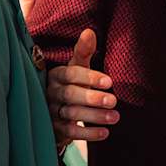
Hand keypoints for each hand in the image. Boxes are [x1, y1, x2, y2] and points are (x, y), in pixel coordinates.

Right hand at [46, 29, 117, 143]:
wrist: (53, 110)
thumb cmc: (71, 83)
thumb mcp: (77, 67)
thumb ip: (83, 51)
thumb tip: (89, 31)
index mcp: (56, 75)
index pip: (71, 74)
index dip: (89, 77)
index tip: (109, 81)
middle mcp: (51, 93)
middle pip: (71, 95)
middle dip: (93, 98)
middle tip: (113, 100)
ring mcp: (50, 111)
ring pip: (71, 114)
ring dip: (94, 116)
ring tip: (115, 117)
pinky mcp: (54, 129)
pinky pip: (70, 132)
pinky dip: (88, 134)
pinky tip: (105, 132)